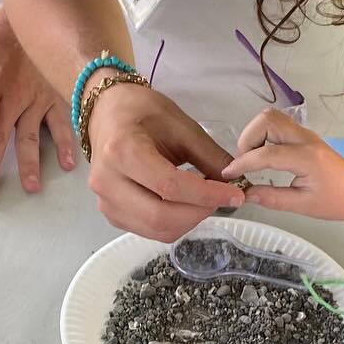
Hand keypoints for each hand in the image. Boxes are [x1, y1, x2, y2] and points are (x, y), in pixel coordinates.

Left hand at [0, 6, 75, 201]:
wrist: (23, 20)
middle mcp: (11, 96)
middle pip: (1, 139)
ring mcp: (34, 98)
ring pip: (30, 136)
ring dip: (31, 163)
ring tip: (31, 188)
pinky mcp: (52, 96)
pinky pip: (59, 122)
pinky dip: (64, 143)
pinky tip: (67, 164)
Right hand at [86, 82, 243, 241]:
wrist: (107, 114)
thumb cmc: (142, 112)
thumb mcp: (181, 125)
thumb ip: (209, 156)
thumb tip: (237, 183)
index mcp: (122, 151)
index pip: (170, 186)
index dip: (207, 195)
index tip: (235, 195)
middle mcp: (107, 181)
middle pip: (160, 216)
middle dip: (200, 212)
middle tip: (222, 199)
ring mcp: (105, 202)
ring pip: (156, 229)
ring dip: (189, 220)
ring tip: (205, 200)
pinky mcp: (111, 215)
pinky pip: (149, 231)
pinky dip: (175, 223)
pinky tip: (186, 205)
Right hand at [220, 109, 343, 220]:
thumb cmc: (335, 201)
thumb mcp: (303, 206)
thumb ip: (272, 198)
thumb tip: (244, 194)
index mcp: (307, 158)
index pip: (267, 154)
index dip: (243, 163)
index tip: (228, 175)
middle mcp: (305, 139)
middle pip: (267, 120)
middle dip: (248, 139)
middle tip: (244, 164)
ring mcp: (305, 134)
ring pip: (271, 118)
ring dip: (254, 134)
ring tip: (251, 159)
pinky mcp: (303, 135)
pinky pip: (277, 124)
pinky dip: (263, 135)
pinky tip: (262, 156)